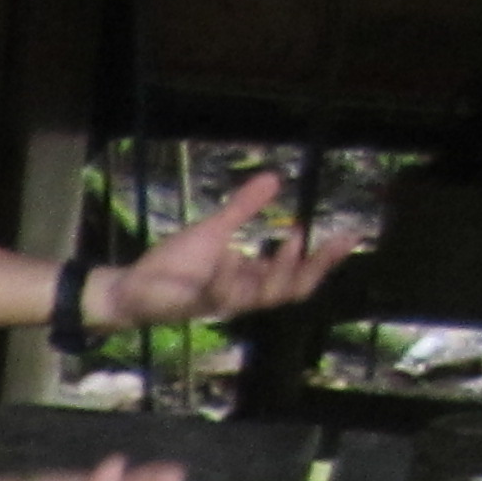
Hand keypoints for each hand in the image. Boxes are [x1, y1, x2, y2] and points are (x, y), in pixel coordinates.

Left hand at [94, 171, 365, 330]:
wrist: (132, 286)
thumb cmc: (174, 264)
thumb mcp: (215, 230)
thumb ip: (243, 208)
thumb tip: (274, 178)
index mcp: (251, 279)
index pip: (297, 277)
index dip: (324, 260)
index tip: (348, 236)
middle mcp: (242, 294)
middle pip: (291, 291)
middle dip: (315, 267)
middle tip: (337, 241)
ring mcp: (220, 301)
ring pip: (263, 296)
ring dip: (279, 269)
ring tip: (290, 238)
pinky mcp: (197, 302)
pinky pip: (219, 293)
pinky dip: (228, 275)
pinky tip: (232, 255)